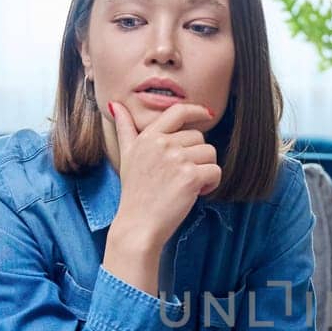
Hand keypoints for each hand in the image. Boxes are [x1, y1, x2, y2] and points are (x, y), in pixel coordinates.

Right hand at [106, 99, 221, 247]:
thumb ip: (124, 129)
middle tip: (181, 176)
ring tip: (187, 185)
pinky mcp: (190, 177)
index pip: (178, 111)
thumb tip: (116, 105)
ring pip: (210, 153)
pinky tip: (196, 193)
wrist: (138, 225)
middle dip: (197, 156)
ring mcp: (177, 159)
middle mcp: (162, 144)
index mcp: (148, 136)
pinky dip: (211, 184)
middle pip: (199, 137)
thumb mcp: (126, 156)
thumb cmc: (135, 193)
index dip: (196, 110)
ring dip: (205, 170)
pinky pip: (216, 171)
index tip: (208, 114)